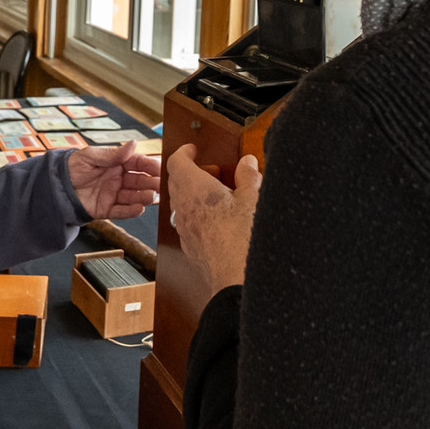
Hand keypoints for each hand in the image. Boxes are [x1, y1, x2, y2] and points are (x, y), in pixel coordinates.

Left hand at [67, 142, 160, 219]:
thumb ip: (113, 154)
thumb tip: (133, 143)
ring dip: (144, 197)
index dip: (149, 165)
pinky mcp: (106, 210)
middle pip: (140, 181)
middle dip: (152, 183)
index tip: (160, 168)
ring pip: (133, 197)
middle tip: (160, 185)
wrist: (54, 186)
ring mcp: (113, 195)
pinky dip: (131, 211)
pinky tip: (139, 209)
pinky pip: (121, 211)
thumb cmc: (72, 167)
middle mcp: (118, 179)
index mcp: (117, 163)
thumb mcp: (91, 156)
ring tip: (151, 197)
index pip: (138, 163)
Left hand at [166, 144, 261, 296]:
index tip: (193, 149)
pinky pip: (187, 222)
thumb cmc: (242, 239)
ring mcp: (184, 229)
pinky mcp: (190, 246)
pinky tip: (220, 220)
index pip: (177, 162)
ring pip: (181, 203)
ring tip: (221, 196)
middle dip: (192, 172)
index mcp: (195, 189)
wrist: (236, 279)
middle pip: (176, 182)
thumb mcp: (253, 198)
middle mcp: (183, 208)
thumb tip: (248, 163)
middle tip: (213, 172)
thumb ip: (249, 176)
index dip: (184, 152)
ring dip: (195, 194)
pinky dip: (198, 214)